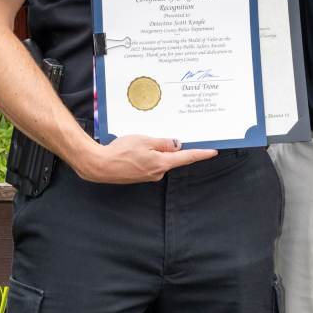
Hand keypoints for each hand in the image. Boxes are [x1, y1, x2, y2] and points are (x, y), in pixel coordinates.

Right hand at [72, 134, 217, 183]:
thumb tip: (177, 145)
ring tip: (137, 142)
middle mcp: (158, 172)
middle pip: (172, 157)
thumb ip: (163, 143)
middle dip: (168, 146)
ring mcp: (148, 175)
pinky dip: (145, 154)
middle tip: (156, 137)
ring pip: (159, 159)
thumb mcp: (144, 141)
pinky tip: (134, 149)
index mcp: (162, 163)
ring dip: (153, 150)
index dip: (201, 154)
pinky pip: (149, 162)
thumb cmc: (120, 152)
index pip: (187, 157)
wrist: (99, 166)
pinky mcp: (140, 175)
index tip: (213, 151)